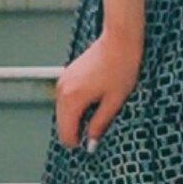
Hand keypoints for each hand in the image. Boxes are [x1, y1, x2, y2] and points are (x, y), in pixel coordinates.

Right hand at [54, 29, 142, 150]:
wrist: (119, 40)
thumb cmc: (120, 67)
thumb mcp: (114, 101)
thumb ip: (99, 124)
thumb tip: (91, 143)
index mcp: (72, 99)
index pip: (66, 134)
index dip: (79, 142)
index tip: (92, 142)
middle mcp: (62, 90)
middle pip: (61, 124)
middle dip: (76, 130)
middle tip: (97, 128)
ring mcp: (62, 81)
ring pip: (62, 112)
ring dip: (76, 118)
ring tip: (98, 111)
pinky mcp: (67, 75)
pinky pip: (65, 99)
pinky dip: (75, 106)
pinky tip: (93, 101)